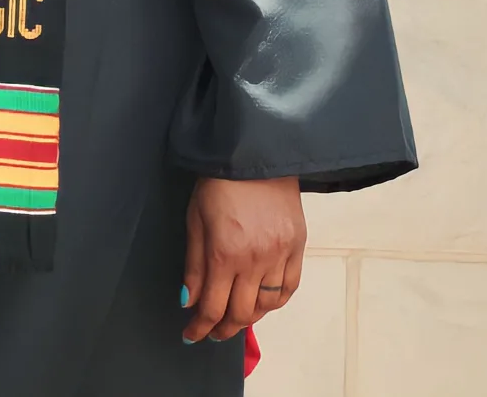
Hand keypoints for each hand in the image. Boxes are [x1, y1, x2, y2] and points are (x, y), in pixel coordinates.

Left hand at [181, 176, 304, 343]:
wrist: (255, 152)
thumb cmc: (217, 182)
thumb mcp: (195, 218)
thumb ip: (194, 263)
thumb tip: (188, 301)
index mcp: (224, 253)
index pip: (212, 307)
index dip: (200, 328)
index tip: (191, 336)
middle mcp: (254, 260)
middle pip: (241, 313)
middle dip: (223, 328)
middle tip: (212, 331)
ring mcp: (280, 254)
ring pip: (266, 306)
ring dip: (249, 318)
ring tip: (236, 317)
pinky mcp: (298, 246)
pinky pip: (289, 288)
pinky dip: (275, 302)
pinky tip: (263, 303)